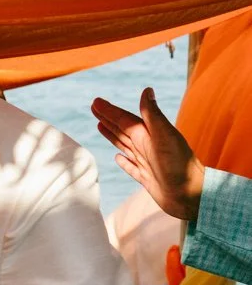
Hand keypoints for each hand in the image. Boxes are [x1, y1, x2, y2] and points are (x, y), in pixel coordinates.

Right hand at [91, 88, 204, 220]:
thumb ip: (153, 114)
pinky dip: (123, 161)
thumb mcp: (165, 136)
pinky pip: (130, 166)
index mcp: (149, 134)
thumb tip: (147, 90)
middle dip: (108, 118)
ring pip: (124, 145)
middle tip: (94, 108)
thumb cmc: (180, 165)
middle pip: (123, 129)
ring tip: (100, 126)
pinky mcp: (146, 178)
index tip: (95, 102)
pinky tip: (117, 158)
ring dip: (112, 135)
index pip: (125, 119)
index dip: (110, 111)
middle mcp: (147, 146)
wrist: (190, 195)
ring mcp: (146, 162)